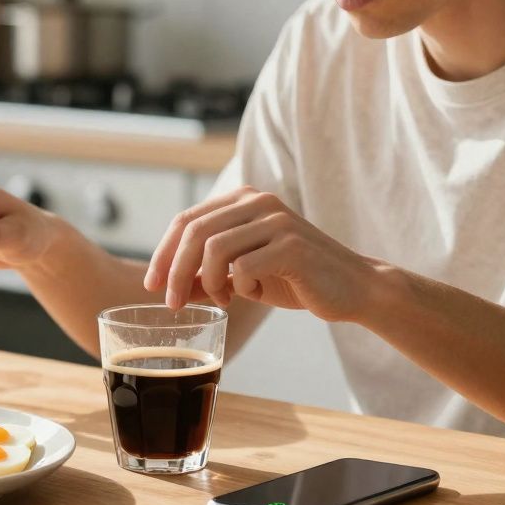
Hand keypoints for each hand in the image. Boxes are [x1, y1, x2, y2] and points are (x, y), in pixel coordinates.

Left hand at [144, 186, 379, 320]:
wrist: (352, 288)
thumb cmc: (296, 279)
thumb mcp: (244, 276)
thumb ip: (208, 276)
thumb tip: (169, 288)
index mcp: (243, 200)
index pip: (186, 220)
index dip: (163, 254)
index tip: (152, 285)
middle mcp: (258, 202)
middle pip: (194, 232)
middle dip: (175, 272)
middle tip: (172, 303)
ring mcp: (276, 221)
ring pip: (214, 248)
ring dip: (206, 282)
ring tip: (222, 299)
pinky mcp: (292, 246)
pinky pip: (243, 267)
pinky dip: (238, 286)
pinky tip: (250, 293)